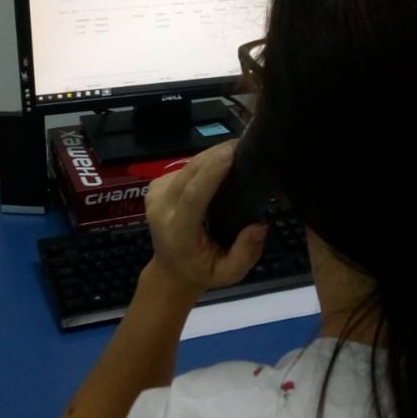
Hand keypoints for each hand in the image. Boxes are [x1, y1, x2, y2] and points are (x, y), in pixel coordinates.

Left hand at [144, 140, 267, 294]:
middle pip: (190, 172)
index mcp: (178, 232)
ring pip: (187, 165)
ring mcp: (156, 194)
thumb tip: (260, 225)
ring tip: (238, 152)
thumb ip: (246, 253)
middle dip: (217, 154)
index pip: (193, 196)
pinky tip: (220, 166)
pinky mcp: (156, 185)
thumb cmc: (203, 271)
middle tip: (246, 143)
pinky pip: (185, 167)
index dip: (212, 172)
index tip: (233, 153)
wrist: (170, 271)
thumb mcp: (229, 274)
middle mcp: (162, 209)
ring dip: (212, 156)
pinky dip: (205, 163)